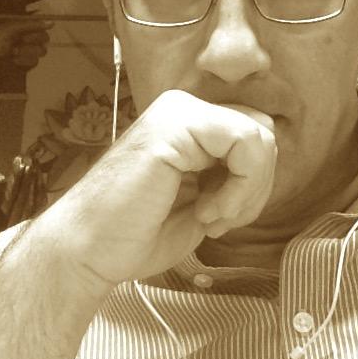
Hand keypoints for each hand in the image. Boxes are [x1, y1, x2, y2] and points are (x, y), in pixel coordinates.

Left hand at [0, 20, 50, 76]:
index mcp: (24, 31)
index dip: (37, 35)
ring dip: (25, 54)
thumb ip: (31, 25)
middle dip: (30, 45)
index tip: (25, 36)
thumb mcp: (11, 29)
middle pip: (44, 44)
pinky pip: (33, 65)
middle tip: (17, 45)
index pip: (43, 33)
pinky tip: (13, 62)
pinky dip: (23, 63)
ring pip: (39, 55)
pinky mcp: (23, 67)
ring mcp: (25, 55)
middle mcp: (27, 43)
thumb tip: (52, 23)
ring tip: (12, 54)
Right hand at [37, 90, 276, 285]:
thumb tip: (270, 163)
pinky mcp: (175, 123)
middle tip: (220, 220)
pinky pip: (245, 140)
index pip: (255, 138)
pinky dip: (240, 185)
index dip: (253, 184)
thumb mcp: (202, 200)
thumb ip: (233, 176)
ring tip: (211, 217)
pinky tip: (206, 210)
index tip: (222, 218)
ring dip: (248, 189)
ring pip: (260, 136)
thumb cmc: (137, 233)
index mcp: (188, 123)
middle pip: (263, 133)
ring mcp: (178, 110)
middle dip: (256, 186)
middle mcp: (183, 108)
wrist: (87, 250)